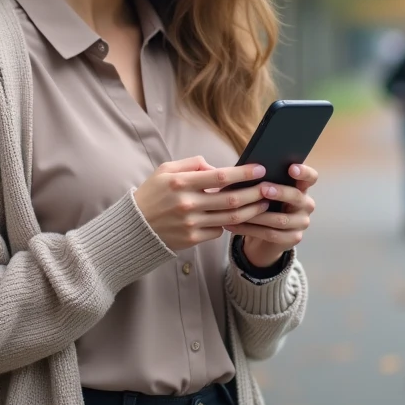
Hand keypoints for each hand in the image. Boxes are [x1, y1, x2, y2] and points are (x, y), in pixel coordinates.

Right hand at [133, 157, 271, 251]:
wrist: (134, 227)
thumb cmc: (152, 194)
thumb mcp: (165, 171)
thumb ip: (191, 165)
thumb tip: (215, 167)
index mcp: (180, 183)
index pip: (220, 176)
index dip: (243, 173)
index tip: (260, 169)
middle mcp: (187, 204)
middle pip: (231, 199)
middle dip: (255, 193)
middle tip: (269, 188)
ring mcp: (190, 224)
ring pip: (230, 218)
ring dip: (251, 211)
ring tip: (263, 204)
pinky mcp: (191, 239)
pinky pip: (218, 231)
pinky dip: (229, 225)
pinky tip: (238, 219)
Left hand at [225, 163, 317, 267]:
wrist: (263, 235)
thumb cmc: (262, 204)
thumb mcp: (264, 191)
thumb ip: (263, 180)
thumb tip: (247, 169)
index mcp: (301, 187)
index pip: (311, 177)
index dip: (304, 172)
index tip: (291, 168)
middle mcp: (306, 204)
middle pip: (296, 197)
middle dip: (279, 192)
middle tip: (263, 189)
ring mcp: (301, 223)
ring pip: (281, 219)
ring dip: (258, 214)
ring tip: (238, 209)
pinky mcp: (293, 239)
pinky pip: (271, 234)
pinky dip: (249, 229)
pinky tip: (233, 225)